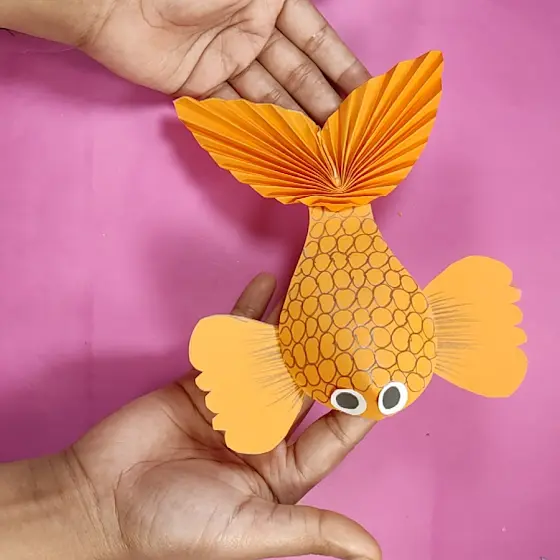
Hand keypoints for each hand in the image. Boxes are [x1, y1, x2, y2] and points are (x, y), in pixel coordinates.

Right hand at [60, 273, 378, 559]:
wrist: (100, 499)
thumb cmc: (174, 526)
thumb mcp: (248, 530)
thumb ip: (308, 531)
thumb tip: (372, 553)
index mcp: (283, 471)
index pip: (334, 433)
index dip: (360, 403)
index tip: (387, 371)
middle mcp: (265, 434)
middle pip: (307, 387)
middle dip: (331, 355)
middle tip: (357, 318)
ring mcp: (235, 403)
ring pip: (272, 359)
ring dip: (293, 328)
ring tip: (320, 293)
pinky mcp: (204, 381)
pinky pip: (232, 344)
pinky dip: (247, 315)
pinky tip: (266, 286)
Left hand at [83, 0, 369, 122]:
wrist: (117, 3)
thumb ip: (285, 1)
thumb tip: (321, 15)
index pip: (317, 41)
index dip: (342, 68)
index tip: (366, 97)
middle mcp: (253, 29)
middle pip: (297, 74)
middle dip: (324, 104)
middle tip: (347, 138)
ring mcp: (227, 59)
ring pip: (271, 96)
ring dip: (296, 123)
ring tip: (322, 151)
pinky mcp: (202, 83)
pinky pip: (237, 109)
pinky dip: (259, 128)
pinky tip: (283, 148)